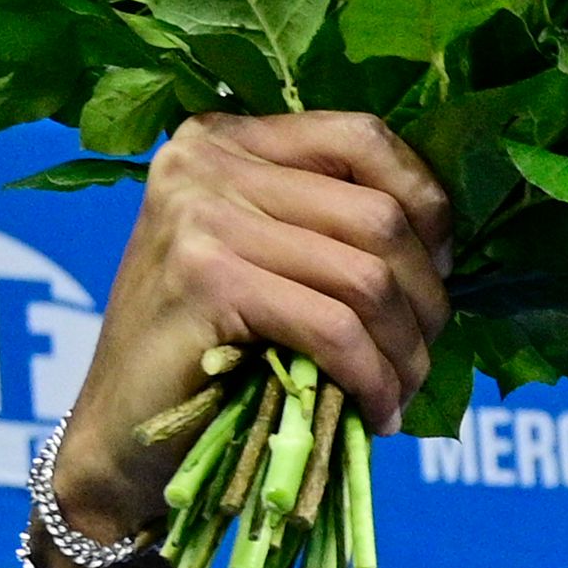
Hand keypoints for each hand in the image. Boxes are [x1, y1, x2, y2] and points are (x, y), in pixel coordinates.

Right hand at [57, 113, 452, 536]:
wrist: (119, 431)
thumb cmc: (208, 349)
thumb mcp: (266, 260)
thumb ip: (330, 224)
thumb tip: (449, 242)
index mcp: (227, 137)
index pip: (364, 136)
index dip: (427, 205)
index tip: (439, 270)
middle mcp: (207, 160)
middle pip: (378, 215)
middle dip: (426, 296)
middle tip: (422, 352)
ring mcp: (201, 216)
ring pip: (367, 277)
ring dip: (405, 348)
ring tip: (403, 389)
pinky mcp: (205, 281)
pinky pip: (335, 329)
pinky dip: (373, 377)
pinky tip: (378, 410)